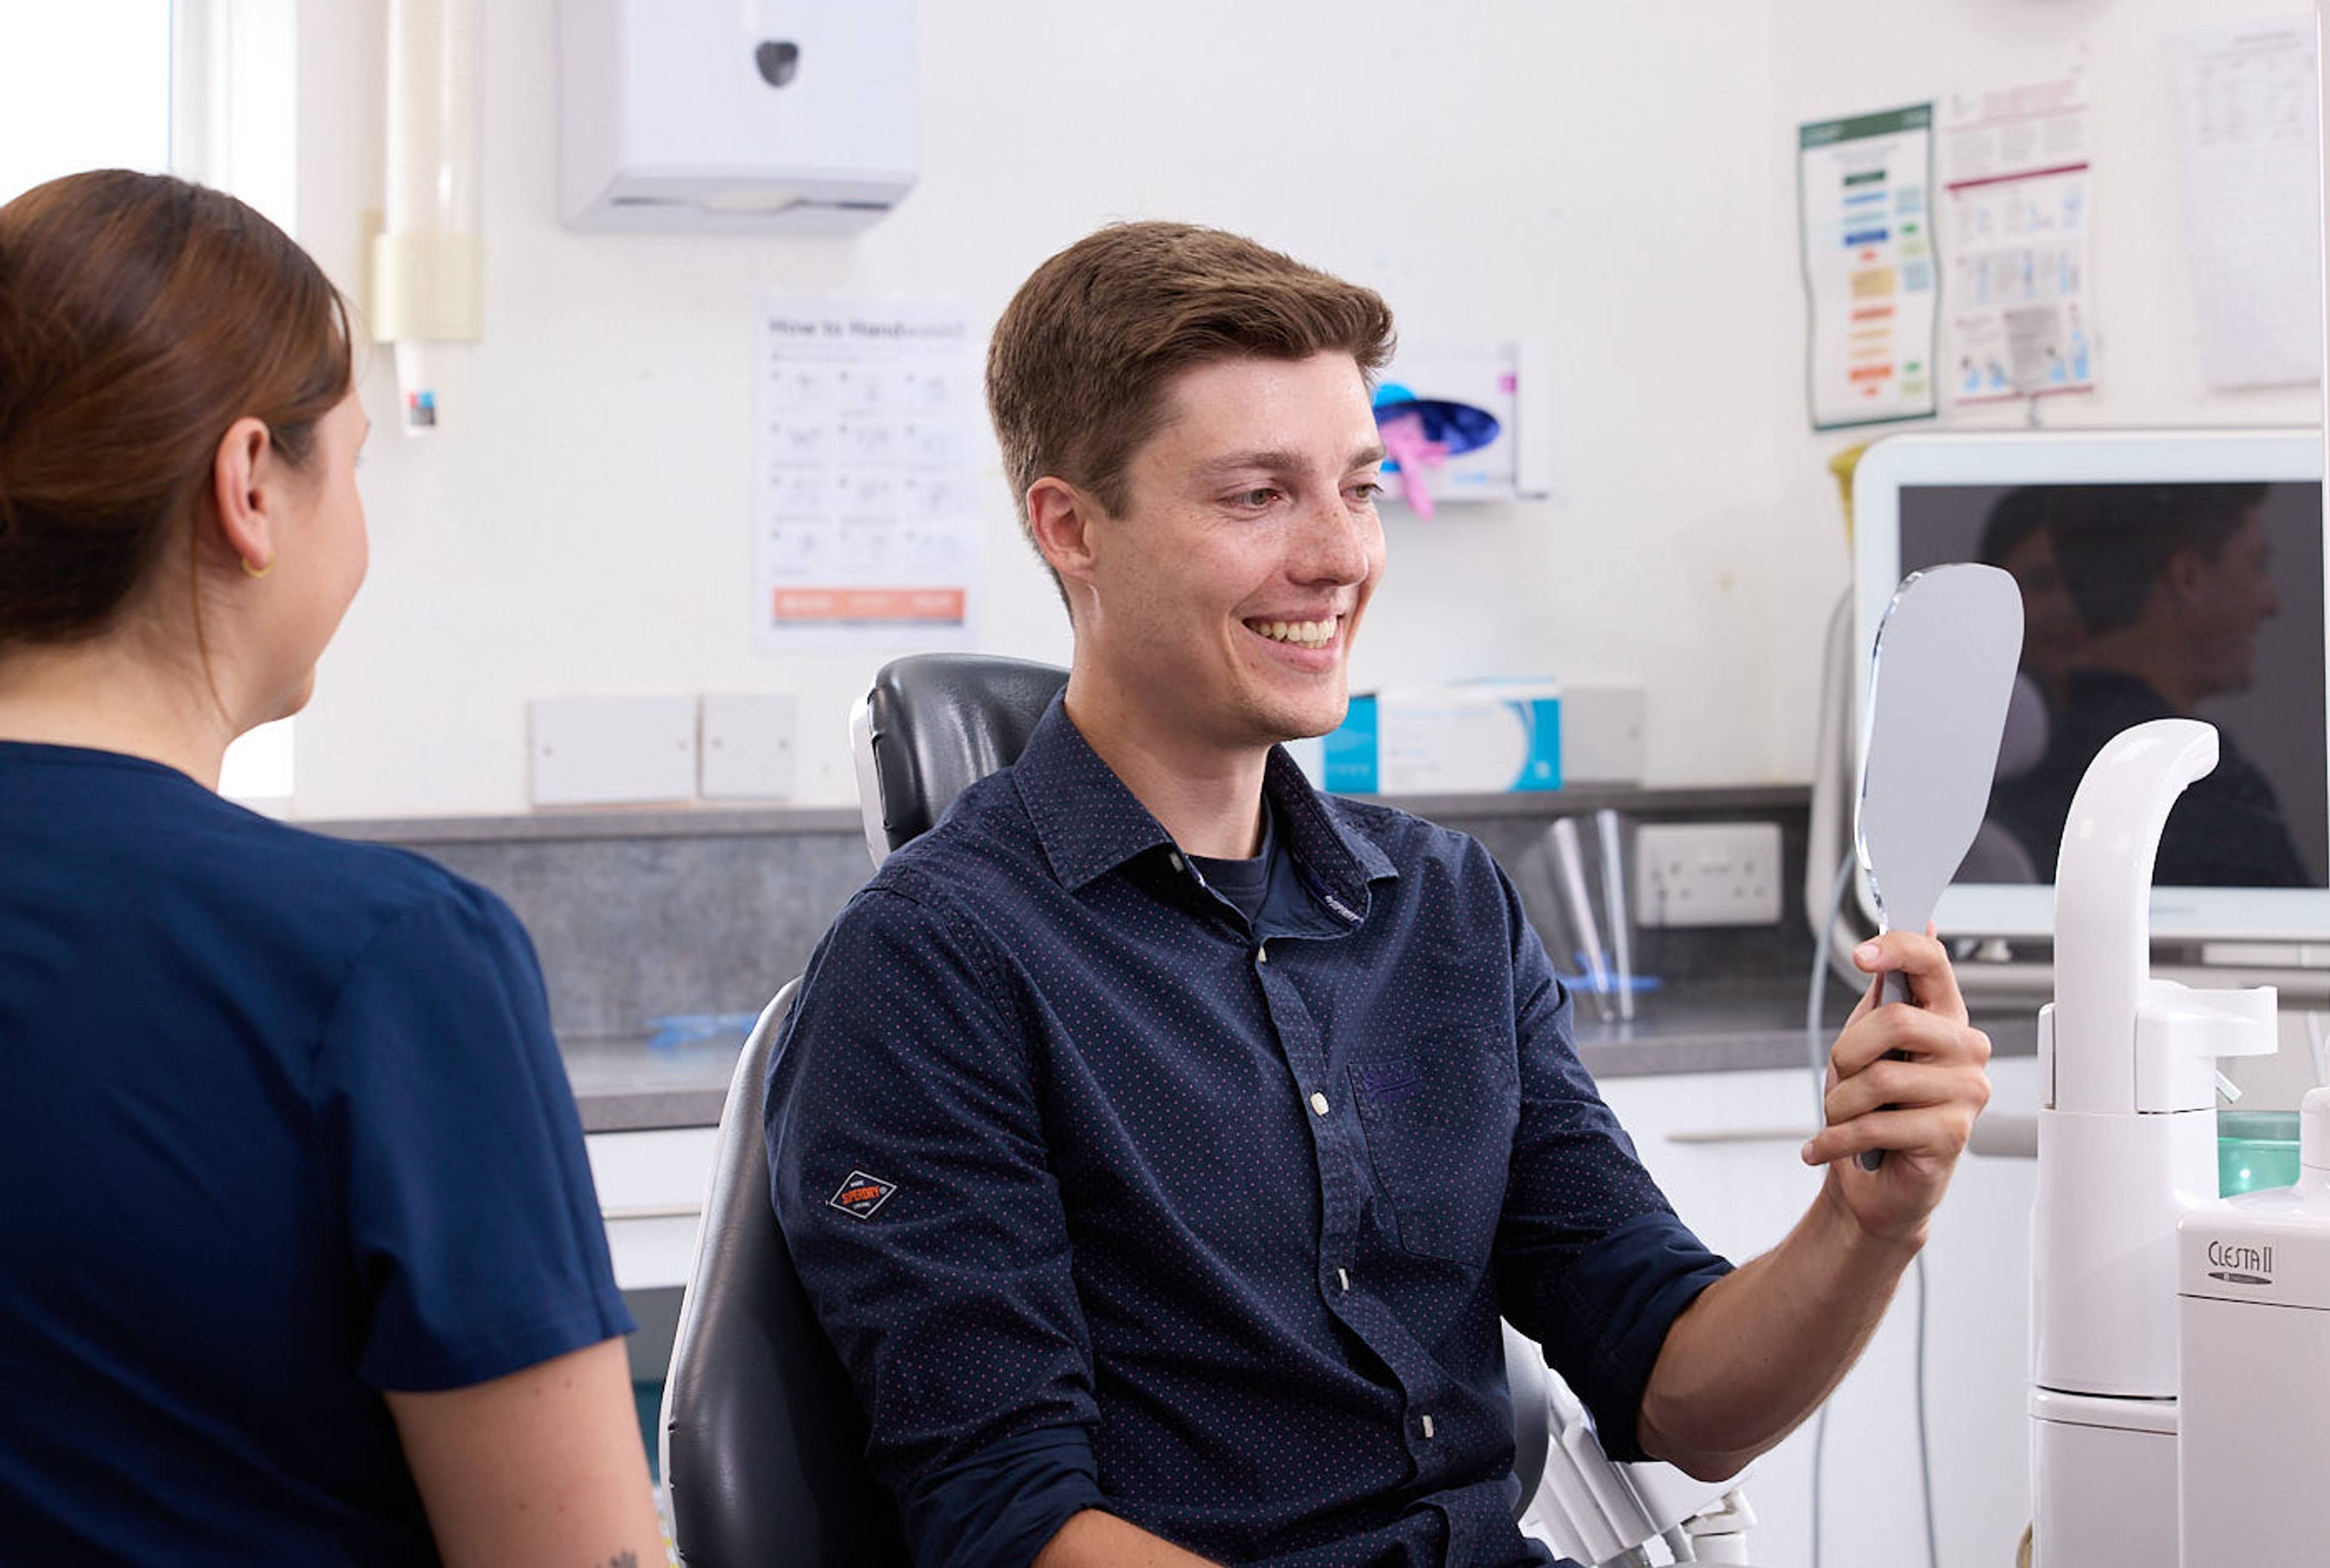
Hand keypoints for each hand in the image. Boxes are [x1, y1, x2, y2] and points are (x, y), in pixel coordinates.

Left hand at [1798, 928, 1991, 1244]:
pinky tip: (1823, 1148)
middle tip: (1843, 1077)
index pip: (1934, 964)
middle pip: (1896, 1021)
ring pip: (1879, 1078)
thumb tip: (1920, 924)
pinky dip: (1835, 1140)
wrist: (1877, 1183)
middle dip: (1849, 1052)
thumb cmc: (1873, 1108)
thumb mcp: (1869, 1042)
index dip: (1899, 949)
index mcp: (1947, 1018)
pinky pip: (1876, 1126)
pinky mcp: (1953, 1134)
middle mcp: (1967, 1050)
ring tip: (1843, 1118)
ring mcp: (1967, 1093)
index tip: (1862, 954)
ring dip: (1840, 1104)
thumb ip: (1887, 992)